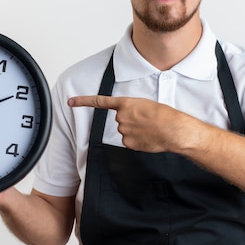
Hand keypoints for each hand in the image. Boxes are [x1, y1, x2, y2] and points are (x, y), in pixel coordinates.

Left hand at [68, 95, 191, 152]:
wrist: (173, 129)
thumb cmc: (165, 115)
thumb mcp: (147, 105)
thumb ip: (133, 109)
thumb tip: (131, 119)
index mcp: (126, 103)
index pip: (100, 101)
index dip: (83, 101)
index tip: (71, 102)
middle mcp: (121, 117)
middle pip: (120, 120)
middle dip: (131, 121)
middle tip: (146, 120)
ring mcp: (123, 130)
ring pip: (125, 131)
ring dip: (135, 131)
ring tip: (149, 129)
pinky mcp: (128, 143)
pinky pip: (129, 141)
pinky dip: (137, 140)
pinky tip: (148, 137)